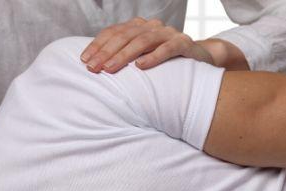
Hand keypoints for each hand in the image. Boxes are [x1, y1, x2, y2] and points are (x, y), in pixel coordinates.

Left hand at [80, 17, 214, 73]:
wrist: (200, 60)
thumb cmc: (166, 64)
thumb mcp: (143, 58)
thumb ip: (125, 58)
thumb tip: (96, 68)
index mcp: (139, 27)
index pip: (113, 32)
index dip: (98, 45)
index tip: (84, 60)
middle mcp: (152, 27)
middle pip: (125, 36)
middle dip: (106, 52)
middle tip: (93, 68)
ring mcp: (168, 33)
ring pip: (143, 41)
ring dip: (124, 55)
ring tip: (110, 69)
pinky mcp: (184, 43)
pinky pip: (168, 48)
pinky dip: (153, 57)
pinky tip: (140, 67)